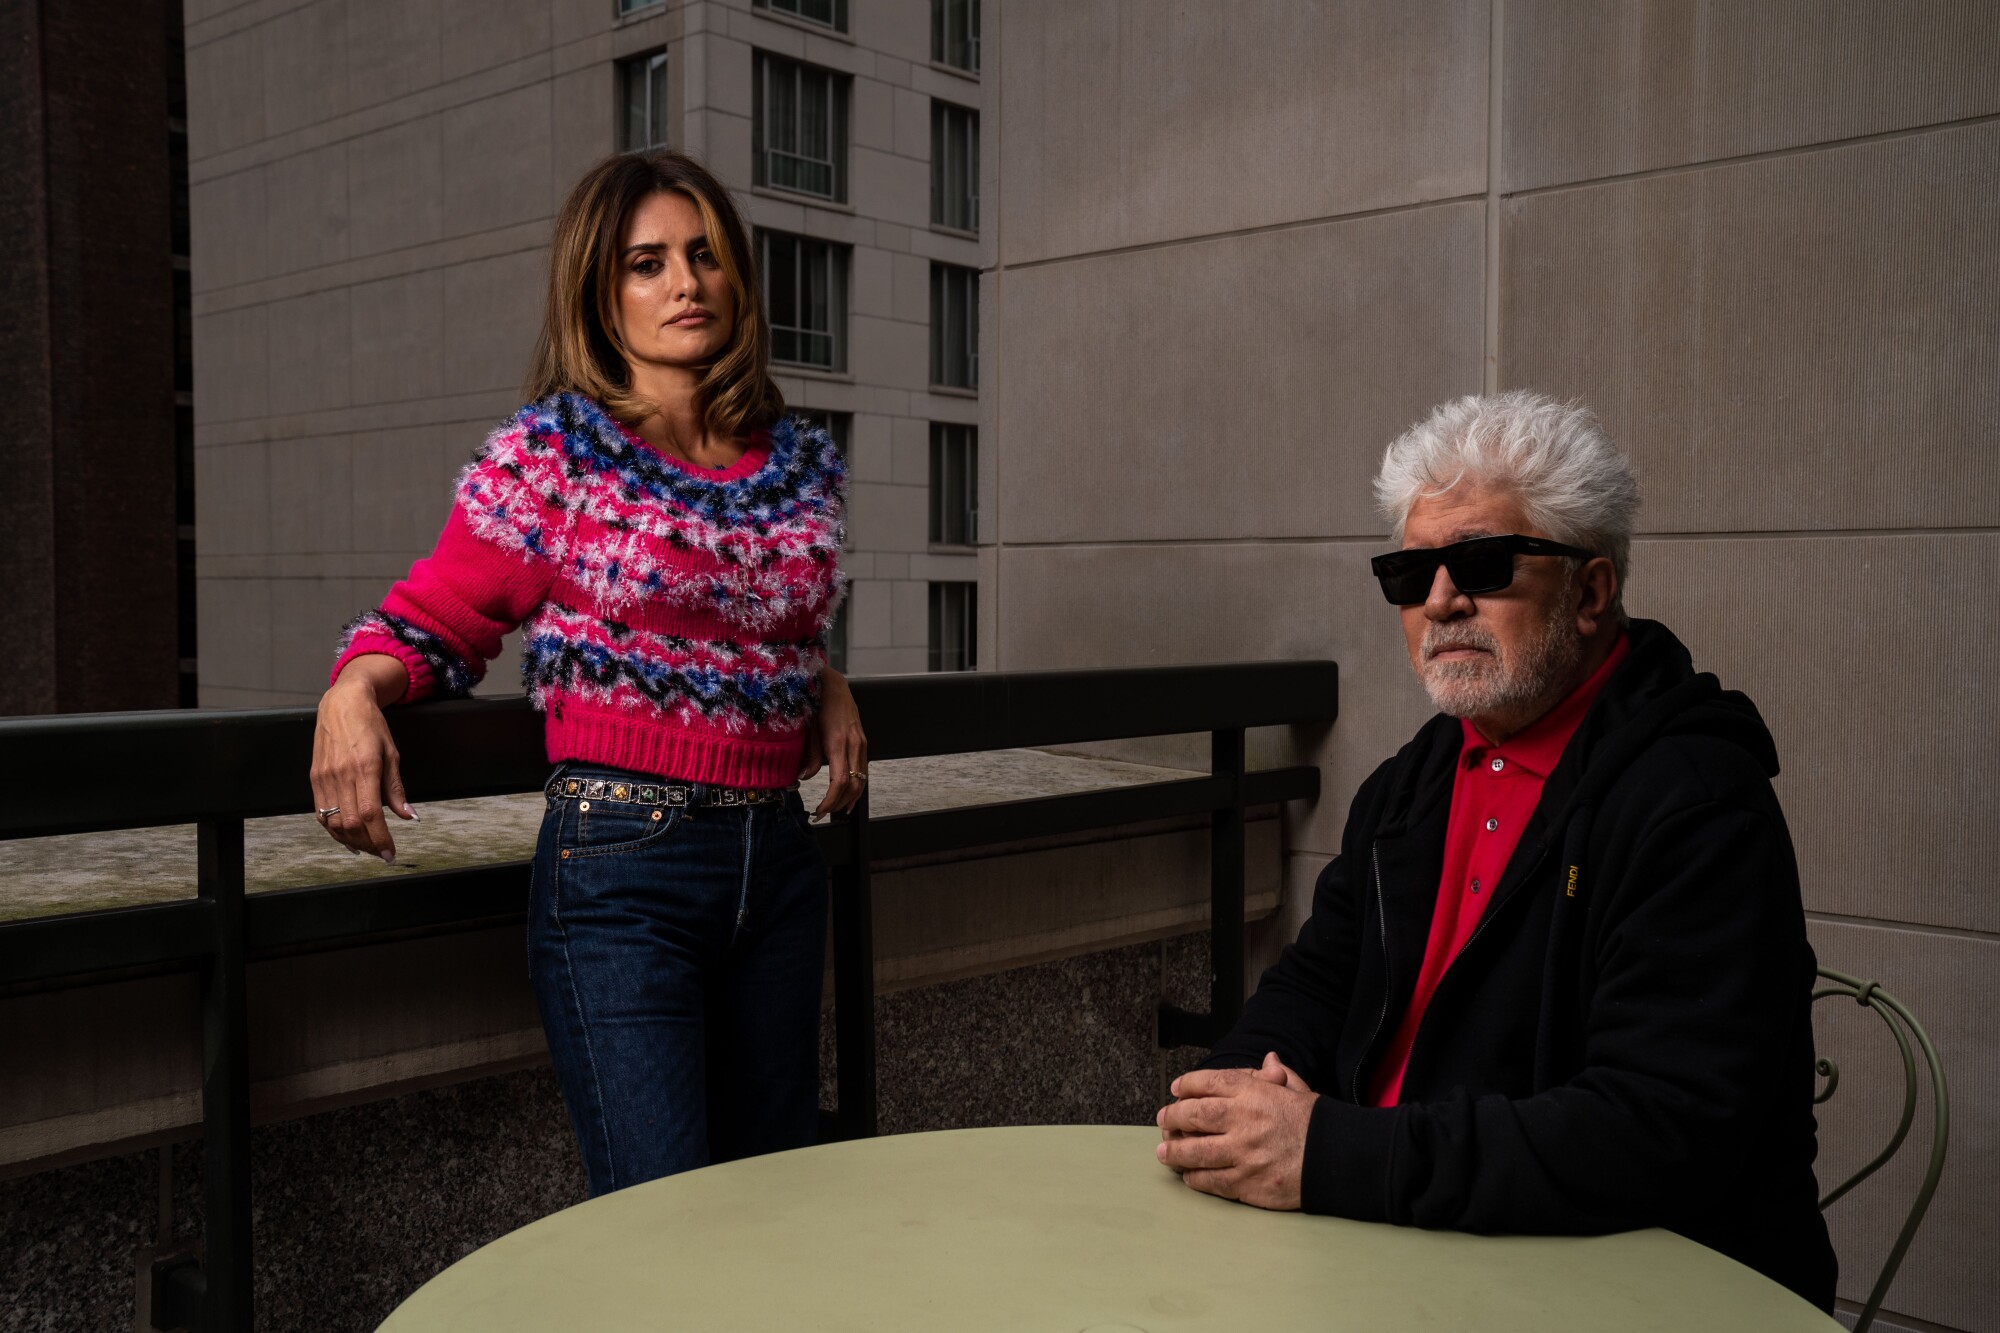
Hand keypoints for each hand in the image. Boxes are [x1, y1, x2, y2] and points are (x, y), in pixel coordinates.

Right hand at [311, 655, 416, 861]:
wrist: (342, 703)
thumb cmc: (371, 725)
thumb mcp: (392, 754)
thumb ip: (396, 789)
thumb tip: (409, 817)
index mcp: (364, 768)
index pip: (371, 815)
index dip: (381, 839)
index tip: (391, 853)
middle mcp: (341, 775)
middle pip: (352, 823)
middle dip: (369, 845)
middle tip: (382, 854)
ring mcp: (324, 777)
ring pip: (334, 823)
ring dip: (351, 841)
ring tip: (367, 848)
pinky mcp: (314, 778)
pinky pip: (321, 813)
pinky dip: (333, 830)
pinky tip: (347, 837)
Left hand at [799, 667, 867, 817]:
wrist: (832, 684)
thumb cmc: (816, 704)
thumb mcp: (807, 730)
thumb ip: (809, 756)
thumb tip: (803, 778)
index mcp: (838, 742)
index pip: (838, 782)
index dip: (830, 801)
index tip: (819, 811)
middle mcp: (854, 744)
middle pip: (853, 786)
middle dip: (839, 804)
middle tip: (823, 814)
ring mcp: (861, 743)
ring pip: (862, 781)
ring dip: (850, 799)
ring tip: (836, 811)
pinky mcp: (863, 742)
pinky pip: (863, 770)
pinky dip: (857, 786)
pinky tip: (849, 795)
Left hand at [1154, 1053, 1317, 1209]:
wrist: (1339, 1160)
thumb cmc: (1318, 1124)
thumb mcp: (1300, 1091)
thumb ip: (1278, 1076)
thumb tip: (1268, 1060)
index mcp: (1255, 1093)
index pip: (1210, 1082)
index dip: (1188, 1084)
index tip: (1176, 1089)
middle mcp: (1245, 1121)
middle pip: (1195, 1115)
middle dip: (1173, 1117)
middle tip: (1163, 1120)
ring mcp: (1243, 1154)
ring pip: (1196, 1152)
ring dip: (1176, 1152)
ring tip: (1164, 1152)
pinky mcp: (1247, 1183)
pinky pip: (1211, 1181)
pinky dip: (1196, 1178)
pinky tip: (1189, 1176)